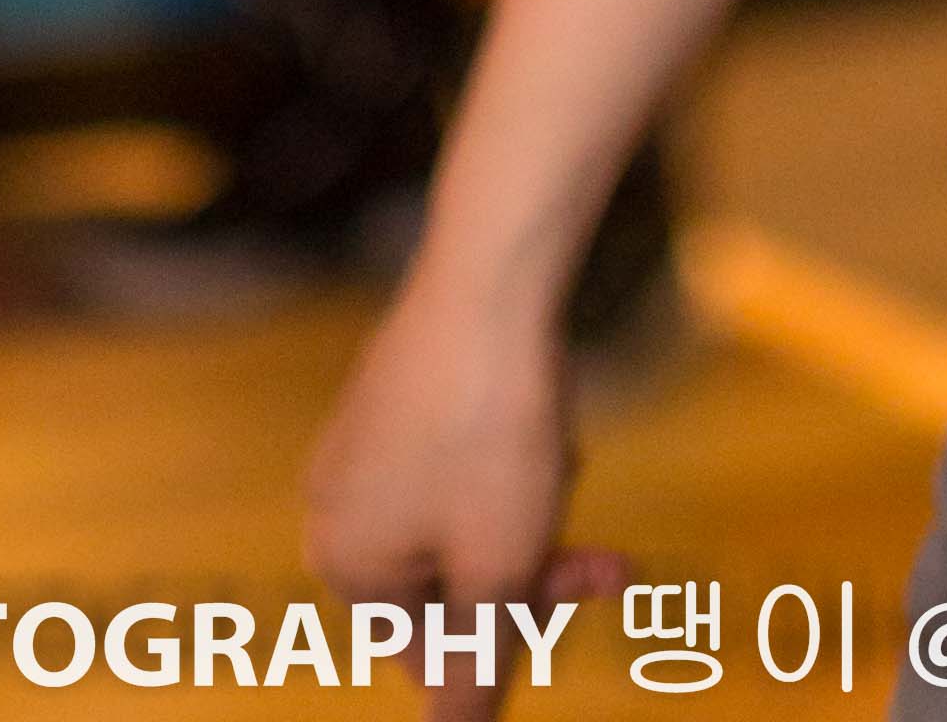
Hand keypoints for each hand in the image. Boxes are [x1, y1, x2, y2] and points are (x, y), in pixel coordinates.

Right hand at [304, 269, 623, 706]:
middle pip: (456, 582)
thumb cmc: (490, 429)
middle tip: (611, 559)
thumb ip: (477, 671)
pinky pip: (465, 457)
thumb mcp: (499, 569)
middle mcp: (335, 504)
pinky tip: (542, 411)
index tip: (588, 581)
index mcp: (345, 563)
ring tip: (561, 452)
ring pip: (470, 518)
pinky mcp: (398, 389)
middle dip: (534, 563)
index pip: (438, 649)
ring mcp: (362, 442)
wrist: (493, 274)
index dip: (520, 628)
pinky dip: (514, 452)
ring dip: (531, 505)